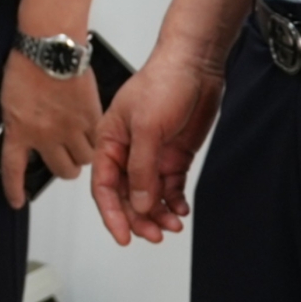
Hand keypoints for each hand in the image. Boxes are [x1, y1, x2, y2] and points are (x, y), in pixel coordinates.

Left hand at [0, 50, 101, 210]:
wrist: (50, 46)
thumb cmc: (28, 63)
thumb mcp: (10, 99)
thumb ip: (18, 123)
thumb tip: (26, 137)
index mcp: (19, 130)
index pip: (13, 170)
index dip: (14, 189)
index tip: (17, 201)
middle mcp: (45, 136)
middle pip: (62, 171)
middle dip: (63, 168)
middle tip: (63, 157)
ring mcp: (70, 129)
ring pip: (84, 160)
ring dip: (82, 154)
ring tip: (79, 140)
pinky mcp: (90, 117)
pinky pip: (98, 140)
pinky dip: (96, 137)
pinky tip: (91, 126)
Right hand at [92, 52, 221, 245]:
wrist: (196, 64)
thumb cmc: (163, 82)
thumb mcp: (147, 126)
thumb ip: (141, 168)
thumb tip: (137, 203)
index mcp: (110, 141)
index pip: (104, 186)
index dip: (112, 214)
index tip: (123, 236)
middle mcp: (129, 151)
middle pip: (127, 196)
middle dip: (139, 218)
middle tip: (154, 234)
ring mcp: (153, 154)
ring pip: (150, 195)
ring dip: (159, 213)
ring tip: (173, 224)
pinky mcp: (173, 155)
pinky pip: (171, 187)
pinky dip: (175, 201)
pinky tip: (181, 210)